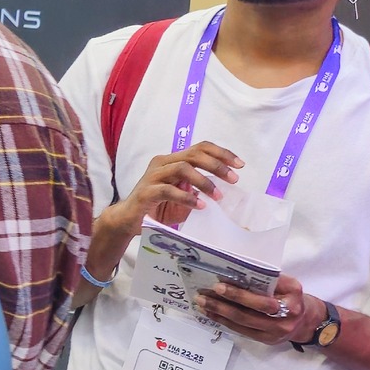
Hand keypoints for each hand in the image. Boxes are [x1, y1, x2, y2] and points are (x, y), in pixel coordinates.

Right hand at [115, 142, 242, 229]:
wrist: (129, 221)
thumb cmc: (158, 208)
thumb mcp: (185, 196)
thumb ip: (199, 189)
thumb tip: (223, 188)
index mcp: (172, 161)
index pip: (199, 148)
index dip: (221, 153)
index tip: (240, 165)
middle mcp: (162, 164)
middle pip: (193, 154)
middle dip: (217, 165)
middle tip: (234, 179)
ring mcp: (152, 176)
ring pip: (182, 168)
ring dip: (204, 182)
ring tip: (217, 196)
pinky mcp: (146, 192)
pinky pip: (169, 190)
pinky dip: (187, 198)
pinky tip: (199, 206)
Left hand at [197, 273, 320, 345]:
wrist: (307, 321)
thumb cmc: (292, 297)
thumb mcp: (289, 285)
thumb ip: (269, 279)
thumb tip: (237, 271)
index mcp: (291, 300)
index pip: (262, 300)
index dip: (239, 295)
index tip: (219, 285)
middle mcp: (285, 318)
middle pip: (249, 314)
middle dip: (224, 304)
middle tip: (203, 295)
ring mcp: (275, 332)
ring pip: (242, 323)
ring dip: (219, 313)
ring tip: (201, 303)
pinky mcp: (266, 340)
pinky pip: (241, 331)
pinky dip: (224, 321)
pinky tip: (211, 313)